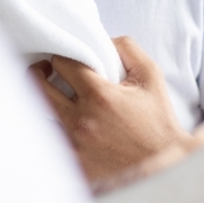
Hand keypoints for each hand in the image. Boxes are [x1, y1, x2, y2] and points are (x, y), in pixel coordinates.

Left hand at [29, 36, 199, 187]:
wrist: (165, 165)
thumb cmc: (157, 121)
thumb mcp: (151, 76)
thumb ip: (127, 48)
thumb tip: (102, 39)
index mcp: (100, 96)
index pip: (61, 63)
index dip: (62, 58)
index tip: (65, 61)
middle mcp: (82, 120)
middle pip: (38, 86)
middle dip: (40, 73)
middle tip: (46, 71)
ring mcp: (75, 145)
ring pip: (38, 115)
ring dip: (43, 102)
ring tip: (52, 97)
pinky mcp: (74, 165)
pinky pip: (47, 142)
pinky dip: (49, 130)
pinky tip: (59, 124)